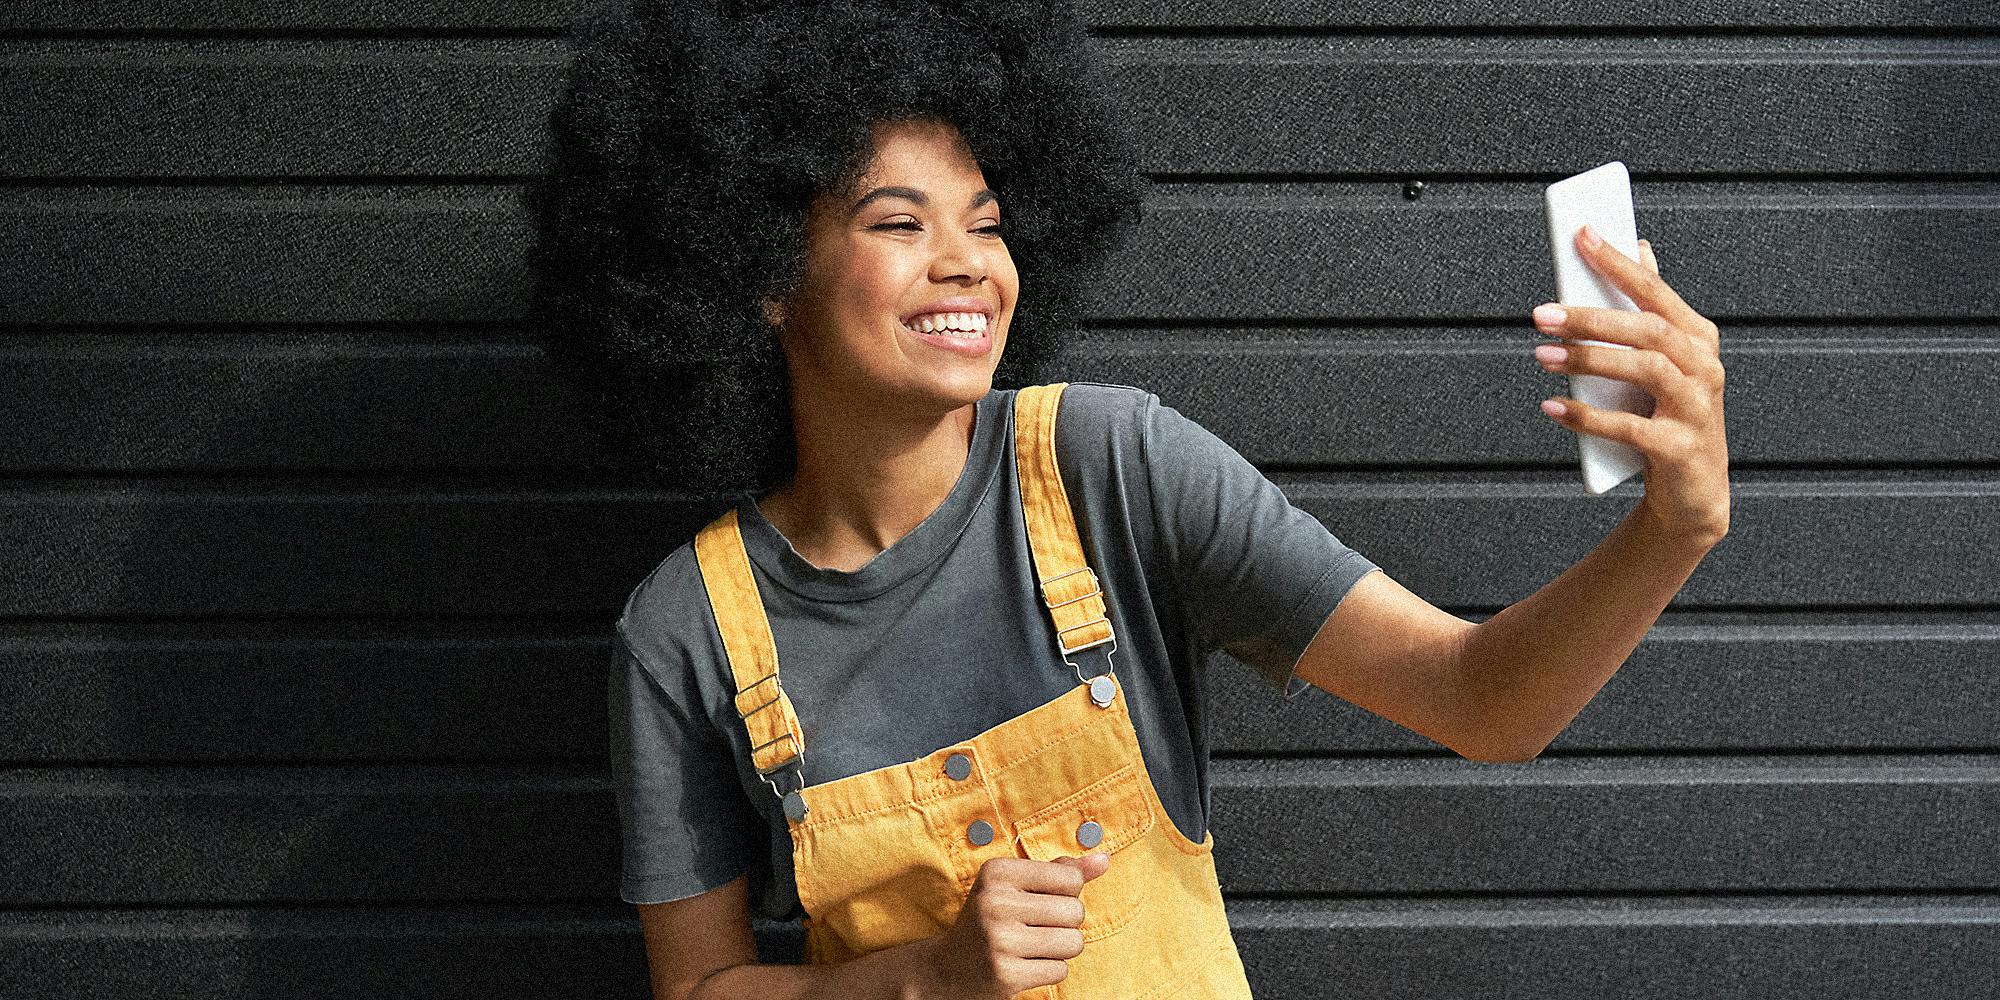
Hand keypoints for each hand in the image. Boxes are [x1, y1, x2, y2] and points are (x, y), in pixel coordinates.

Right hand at [911, 853, 1109, 999]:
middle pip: (1075, 912)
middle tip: (1034, 929)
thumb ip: (1060, 872)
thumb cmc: (991, 922)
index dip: (1066, 895)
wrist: (944, 971)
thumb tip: (1104, 860)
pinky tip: (1024, 966)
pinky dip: (1050, 971)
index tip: (1037, 902)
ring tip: (1031, 948)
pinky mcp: (1005, 974)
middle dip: (1066, 925)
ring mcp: (999, 939)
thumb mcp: (1016, 888)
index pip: (1070, 878)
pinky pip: (1060, 970)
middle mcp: (995, 902)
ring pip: (1073, 943)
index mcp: (997, 872)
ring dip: (1060, 950)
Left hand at [1531, 226, 1730, 544]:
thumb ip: (1651, 310)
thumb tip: (1639, 248)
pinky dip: (1588, 416)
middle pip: (1647, 330)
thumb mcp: (1664, 363)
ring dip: (1589, 360)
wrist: (1692, 493)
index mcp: (1698, 340)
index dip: (1620, 264)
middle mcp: (1705, 368)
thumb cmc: (1668, 416)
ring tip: (1542, 355)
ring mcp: (1698, 409)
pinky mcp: (1680, 449)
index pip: (1656, 292)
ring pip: (1644, 370)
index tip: (1582, 235)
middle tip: (1541, 313)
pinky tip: (1553, 407)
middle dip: (1592, 318)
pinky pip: (1630, 428)